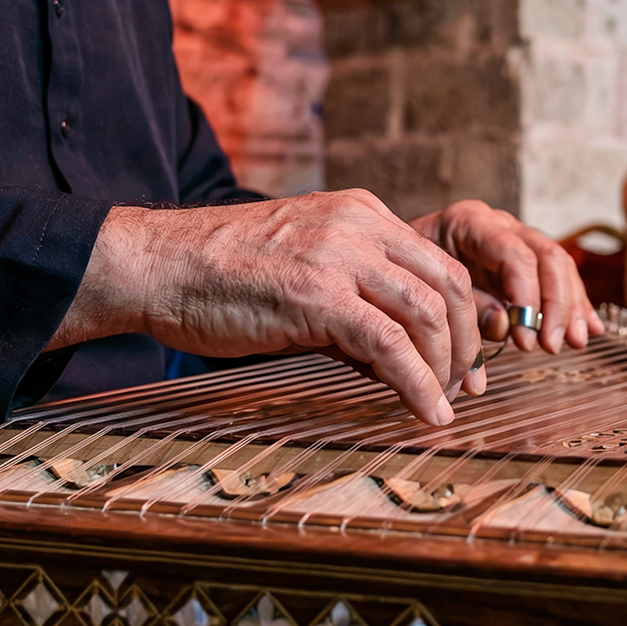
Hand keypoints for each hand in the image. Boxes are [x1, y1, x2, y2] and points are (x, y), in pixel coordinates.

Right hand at [50, 191, 481, 425]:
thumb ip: (355, 303)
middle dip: (466, 344)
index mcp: (361, 213)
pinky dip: (417, 383)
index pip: (440, 264)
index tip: (467, 361)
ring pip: (427, 313)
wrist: (159, 266)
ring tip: (442, 405)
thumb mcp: (305, 270)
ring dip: (445, 368)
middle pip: (447, 286)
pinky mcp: (317, 294)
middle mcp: (360, 226)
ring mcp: (340, 256)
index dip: (465, 317)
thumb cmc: (222, 275)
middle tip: (466, 388)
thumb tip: (395, 360)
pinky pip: (390, 343)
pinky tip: (426, 412)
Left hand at [411, 200, 603, 354]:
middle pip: (547, 256)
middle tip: (552, 344)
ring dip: (570, 306)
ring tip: (572, 342)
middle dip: (555, 304)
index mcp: (469, 222)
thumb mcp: (423, 285)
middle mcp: (499, 225)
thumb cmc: (402, 271)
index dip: (527, 296)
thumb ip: (465, 306)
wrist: (390, 257)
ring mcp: (515, 240)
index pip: (514, 253)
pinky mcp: (524, 263)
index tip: (525, 336)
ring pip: (559, 266)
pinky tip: (587, 329)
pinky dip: (574, 305)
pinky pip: (559, 278)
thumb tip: (506, 326)